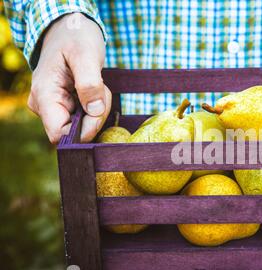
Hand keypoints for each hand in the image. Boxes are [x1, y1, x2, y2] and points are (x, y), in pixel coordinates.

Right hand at [28, 13, 110, 143]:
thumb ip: (90, 84)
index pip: (59, 134)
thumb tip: (94, 111)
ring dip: (97, 110)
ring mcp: (54, 107)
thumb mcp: (86, 55)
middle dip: (95, 116)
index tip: (99, 110)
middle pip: (74, 131)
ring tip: (98, 85)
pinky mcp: (65, 106)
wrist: (71, 28)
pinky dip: (96, 107)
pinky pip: (85, 118)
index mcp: (44, 95)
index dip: (84, 130)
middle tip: (102, 90)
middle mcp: (44, 106)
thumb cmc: (76, 37)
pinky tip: (96, 90)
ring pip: (82, 126)